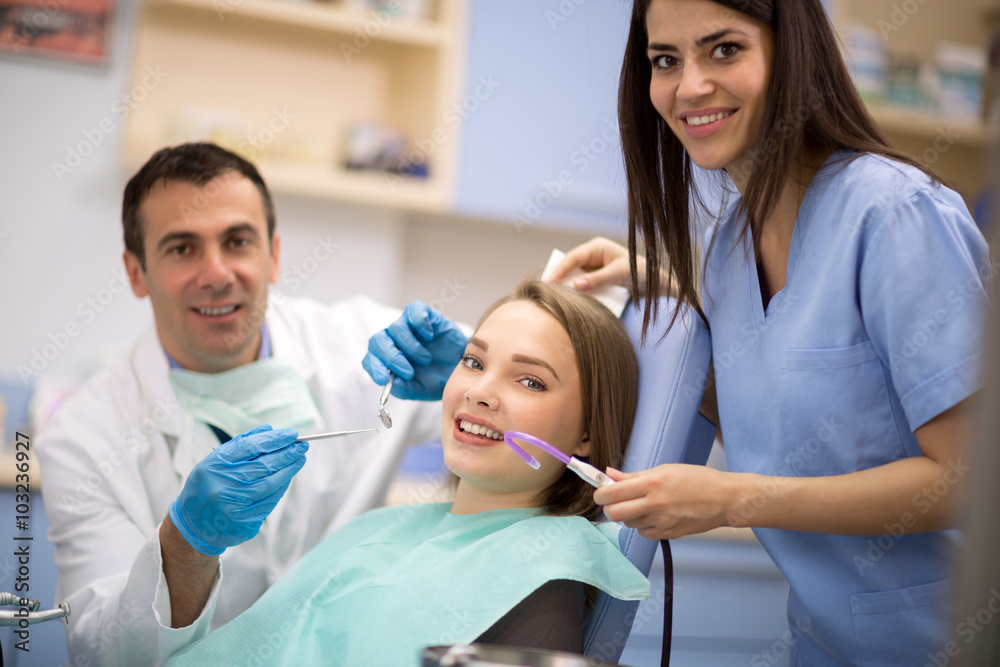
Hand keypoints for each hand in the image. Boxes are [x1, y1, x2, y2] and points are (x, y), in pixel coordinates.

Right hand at [169, 425, 306, 555]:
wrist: (193, 524)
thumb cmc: (208, 486)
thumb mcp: (215, 461)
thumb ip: (242, 444)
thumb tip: (269, 430)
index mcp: (215, 465)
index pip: (250, 447)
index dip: (274, 440)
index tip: (291, 434)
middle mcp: (223, 485)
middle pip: (263, 466)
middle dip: (287, 454)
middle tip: (302, 446)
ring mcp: (233, 505)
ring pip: (270, 484)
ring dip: (289, 471)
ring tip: (299, 459)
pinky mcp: (242, 522)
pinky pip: (268, 502)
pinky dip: (280, 488)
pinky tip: (287, 479)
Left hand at [362, 301, 467, 400]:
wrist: (463, 368)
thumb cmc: (438, 378)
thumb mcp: (421, 390)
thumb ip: (404, 389)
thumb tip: (392, 382)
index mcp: (388, 360)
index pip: (370, 359)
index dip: (373, 367)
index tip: (383, 379)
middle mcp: (394, 341)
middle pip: (377, 340)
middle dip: (391, 358)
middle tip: (408, 372)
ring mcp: (409, 327)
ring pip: (395, 328)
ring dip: (410, 347)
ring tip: (425, 359)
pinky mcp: (426, 315)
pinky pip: (414, 310)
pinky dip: (420, 323)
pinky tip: (429, 336)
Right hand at [547, 237, 633, 290]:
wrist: (654, 282)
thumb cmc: (640, 272)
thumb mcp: (619, 274)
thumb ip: (598, 279)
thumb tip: (576, 285)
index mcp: (597, 247)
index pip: (573, 257)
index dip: (560, 269)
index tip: (551, 282)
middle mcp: (593, 255)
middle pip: (570, 265)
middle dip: (560, 277)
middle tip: (548, 290)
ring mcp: (593, 267)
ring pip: (574, 275)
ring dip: (568, 284)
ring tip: (556, 296)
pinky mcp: (595, 278)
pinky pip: (582, 284)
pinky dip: (577, 290)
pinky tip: (571, 298)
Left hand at [593, 465, 736, 539]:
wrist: (724, 499)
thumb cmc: (698, 480)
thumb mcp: (664, 469)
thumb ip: (634, 476)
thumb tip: (610, 474)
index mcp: (652, 484)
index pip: (613, 492)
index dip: (600, 492)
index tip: (599, 490)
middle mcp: (655, 504)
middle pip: (615, 513)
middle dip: (609, 507)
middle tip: (614, 500)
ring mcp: (662, 522)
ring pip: (628, 523)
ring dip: (628, 515)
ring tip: (641, 504)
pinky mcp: (669, 534)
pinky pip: (644, 533)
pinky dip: (643, 525)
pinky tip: (653, 515)